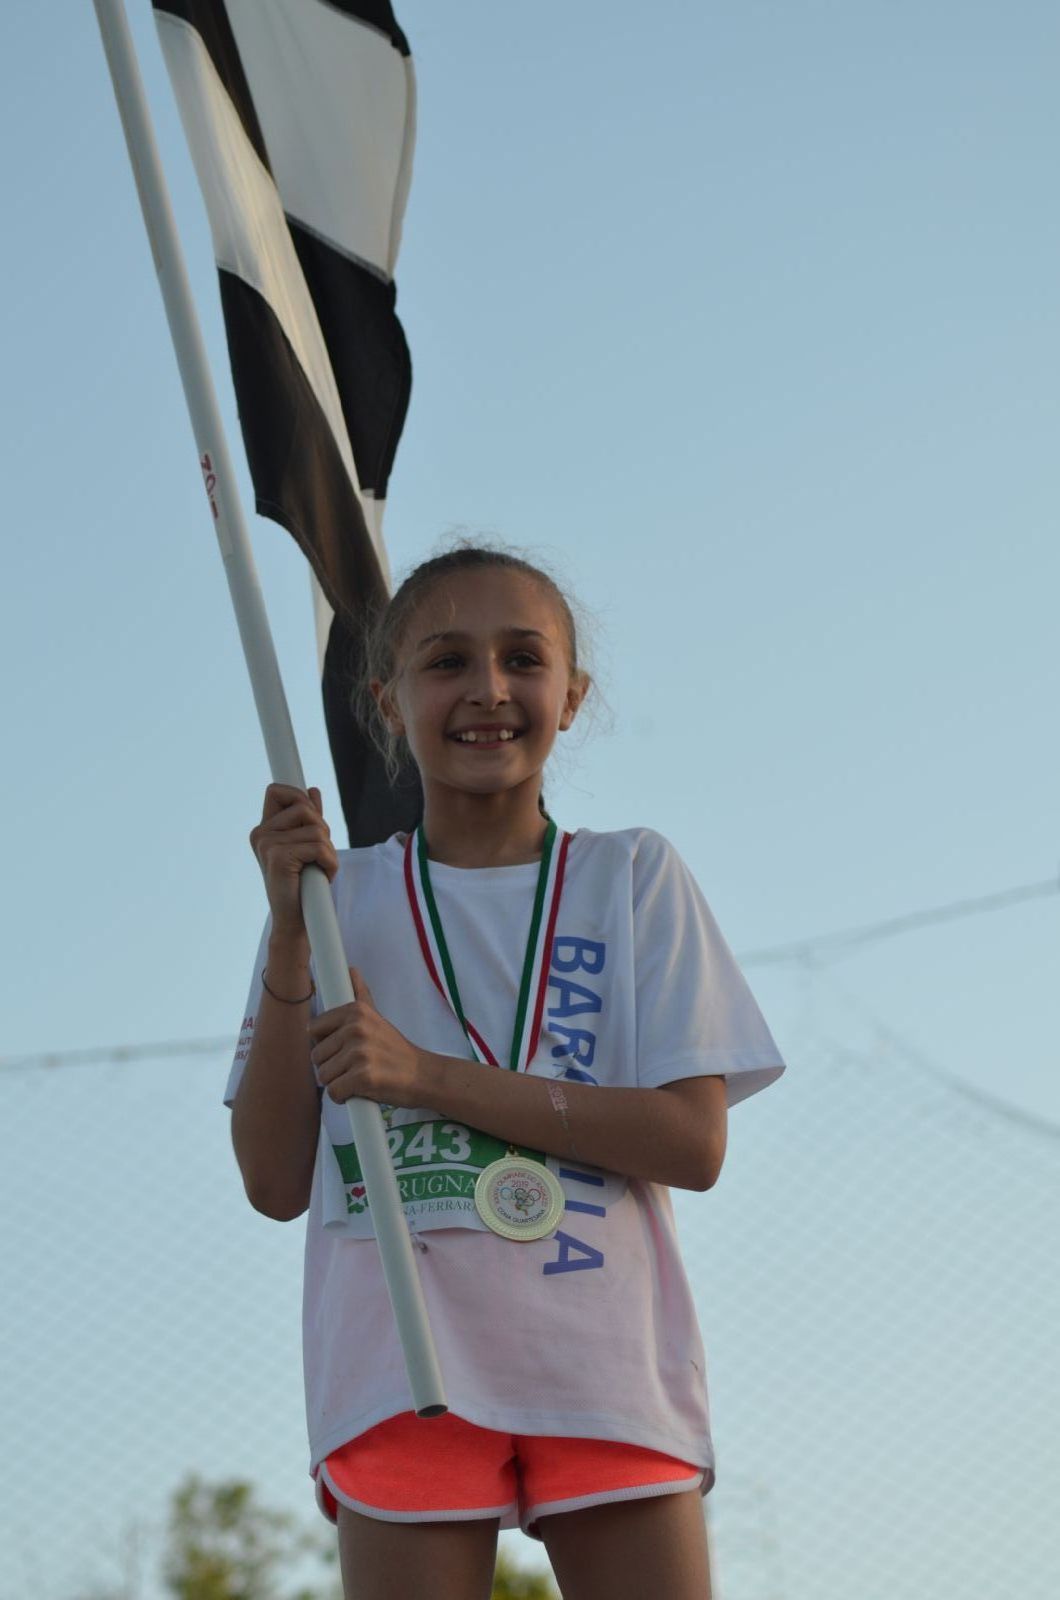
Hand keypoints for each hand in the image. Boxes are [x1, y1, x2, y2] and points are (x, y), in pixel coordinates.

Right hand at [249, 784, 338, 936]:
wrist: (295, 921)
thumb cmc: (302, 884)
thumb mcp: (305, 846)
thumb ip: (307, 819)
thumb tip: (312, 790)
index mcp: (264, 829)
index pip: (277, 791)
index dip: (297, 795)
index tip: (311, 805)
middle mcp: (260, 834)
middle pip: (304, 807)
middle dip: (322, 828)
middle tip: (319, 855)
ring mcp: (266, 844)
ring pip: (316, 829)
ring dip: (328, 850)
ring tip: (319, 869)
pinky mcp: (278, 857)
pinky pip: (318, 847)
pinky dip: (329, 862)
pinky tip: (323, 876)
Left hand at [308, 967, 425, 1107]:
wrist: (423, 1075)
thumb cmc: (395, 1050)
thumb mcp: (377, 1018)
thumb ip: (360, 994)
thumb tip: (351, 970)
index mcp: (356, 1011)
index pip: (313, 1029)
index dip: (325, 1043)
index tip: (343, 1048)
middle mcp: (356, 1028)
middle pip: (316, 1056)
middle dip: (332, 1067)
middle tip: (355, 1066)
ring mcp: (360, 1052)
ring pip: (323, 1075)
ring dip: (338, 1083)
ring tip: (360, 1077)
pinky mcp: (363, 1077)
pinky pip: (334, 1092)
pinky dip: (344, 1097)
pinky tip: (361, 1090)